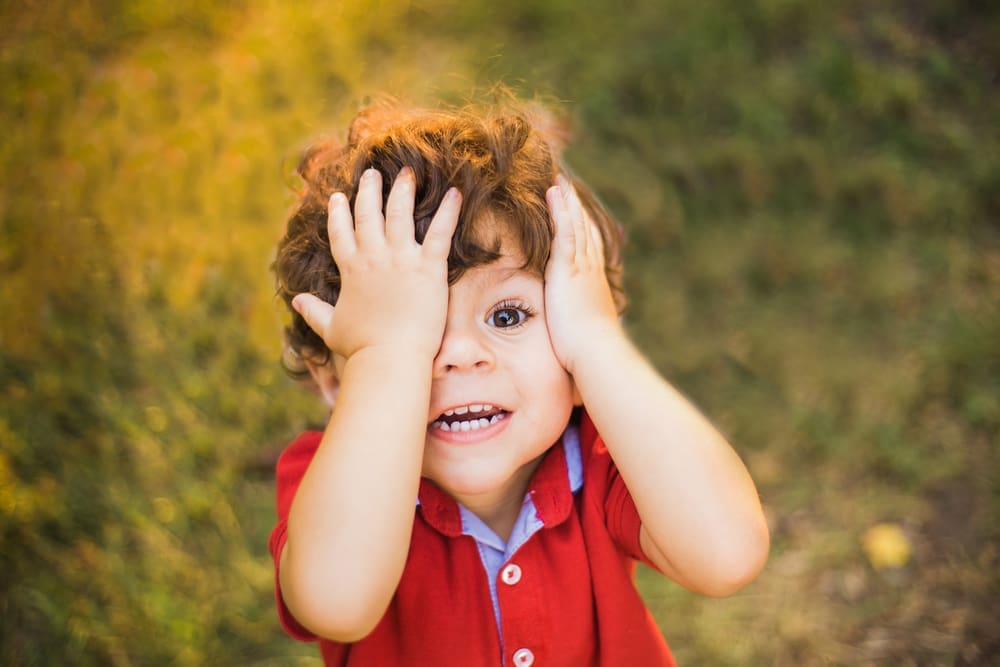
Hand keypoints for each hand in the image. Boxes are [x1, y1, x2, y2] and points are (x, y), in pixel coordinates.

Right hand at [292, 167, 461, 360]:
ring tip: (405, 172)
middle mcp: (373, 258)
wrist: (390, 357)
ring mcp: (401, 259)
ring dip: (402, 190)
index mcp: (351, 270)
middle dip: (369, 191)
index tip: (337, 197)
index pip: (341, 234)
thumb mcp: (331, 328)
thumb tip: (295, 301)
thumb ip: (313, 311)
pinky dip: (449, 212)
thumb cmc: (362, 348)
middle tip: (372, 173)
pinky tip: (455, 193)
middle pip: (368, 215)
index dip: (339, 214)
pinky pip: (440, 232)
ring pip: (400, 214)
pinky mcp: (428, 267)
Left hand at [544, 175, 622, 374]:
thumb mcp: (584, 330)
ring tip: (559, 180)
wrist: (595, 352)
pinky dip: (561, 209)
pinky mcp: (569, 267)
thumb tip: (578, 329)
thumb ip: (579, 321)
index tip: (576, 212)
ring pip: (576, 224)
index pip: (588, 248)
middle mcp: (590, 269)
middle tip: (568, 185)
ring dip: (568, 201)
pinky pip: (565, 230)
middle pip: (585, 229)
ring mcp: (581, 266)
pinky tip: (553, 192)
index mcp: (592, 283)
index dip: (582, 227)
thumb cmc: (587, 350)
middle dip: (576, 207)